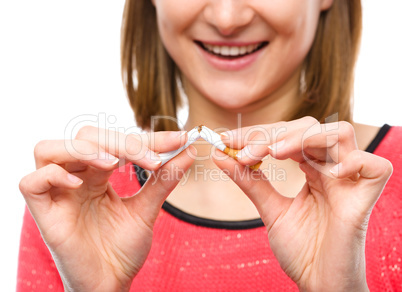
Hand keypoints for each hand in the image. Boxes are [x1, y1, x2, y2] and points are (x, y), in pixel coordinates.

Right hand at [19, 126, 195, 291]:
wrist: (110, 284)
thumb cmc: (123, 249)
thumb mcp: (147, 209)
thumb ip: (164, 179)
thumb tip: (189, 151)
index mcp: (97, 175)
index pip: (117, 141)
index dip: (148, 138)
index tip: (179, 139)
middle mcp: (75, 178)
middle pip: (85, 137)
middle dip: (120, 142)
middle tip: (152, 159)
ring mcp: (57, 194)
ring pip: (51, 150)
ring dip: (85, 150)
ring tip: (114, 164)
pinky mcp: (43, 213)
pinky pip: (32, 181)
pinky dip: (54, 175)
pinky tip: (79, 185)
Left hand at [215, 117, 391, 291]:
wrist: (318, 283)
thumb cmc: (299, 248)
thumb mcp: (269, 209)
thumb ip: (248, 180)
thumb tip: (219, 154)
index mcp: (312, 168)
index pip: (287, 135)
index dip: (258, 133)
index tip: (226, 140)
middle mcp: (332, 168)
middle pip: (309, 128)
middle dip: (273, 135)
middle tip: (244, 152)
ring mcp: (350, 180)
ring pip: (339, 134)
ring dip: (301, 138)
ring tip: (273, 153)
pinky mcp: (366, 197)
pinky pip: (374, 166)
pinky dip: (352, 161)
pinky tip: (324, 171)